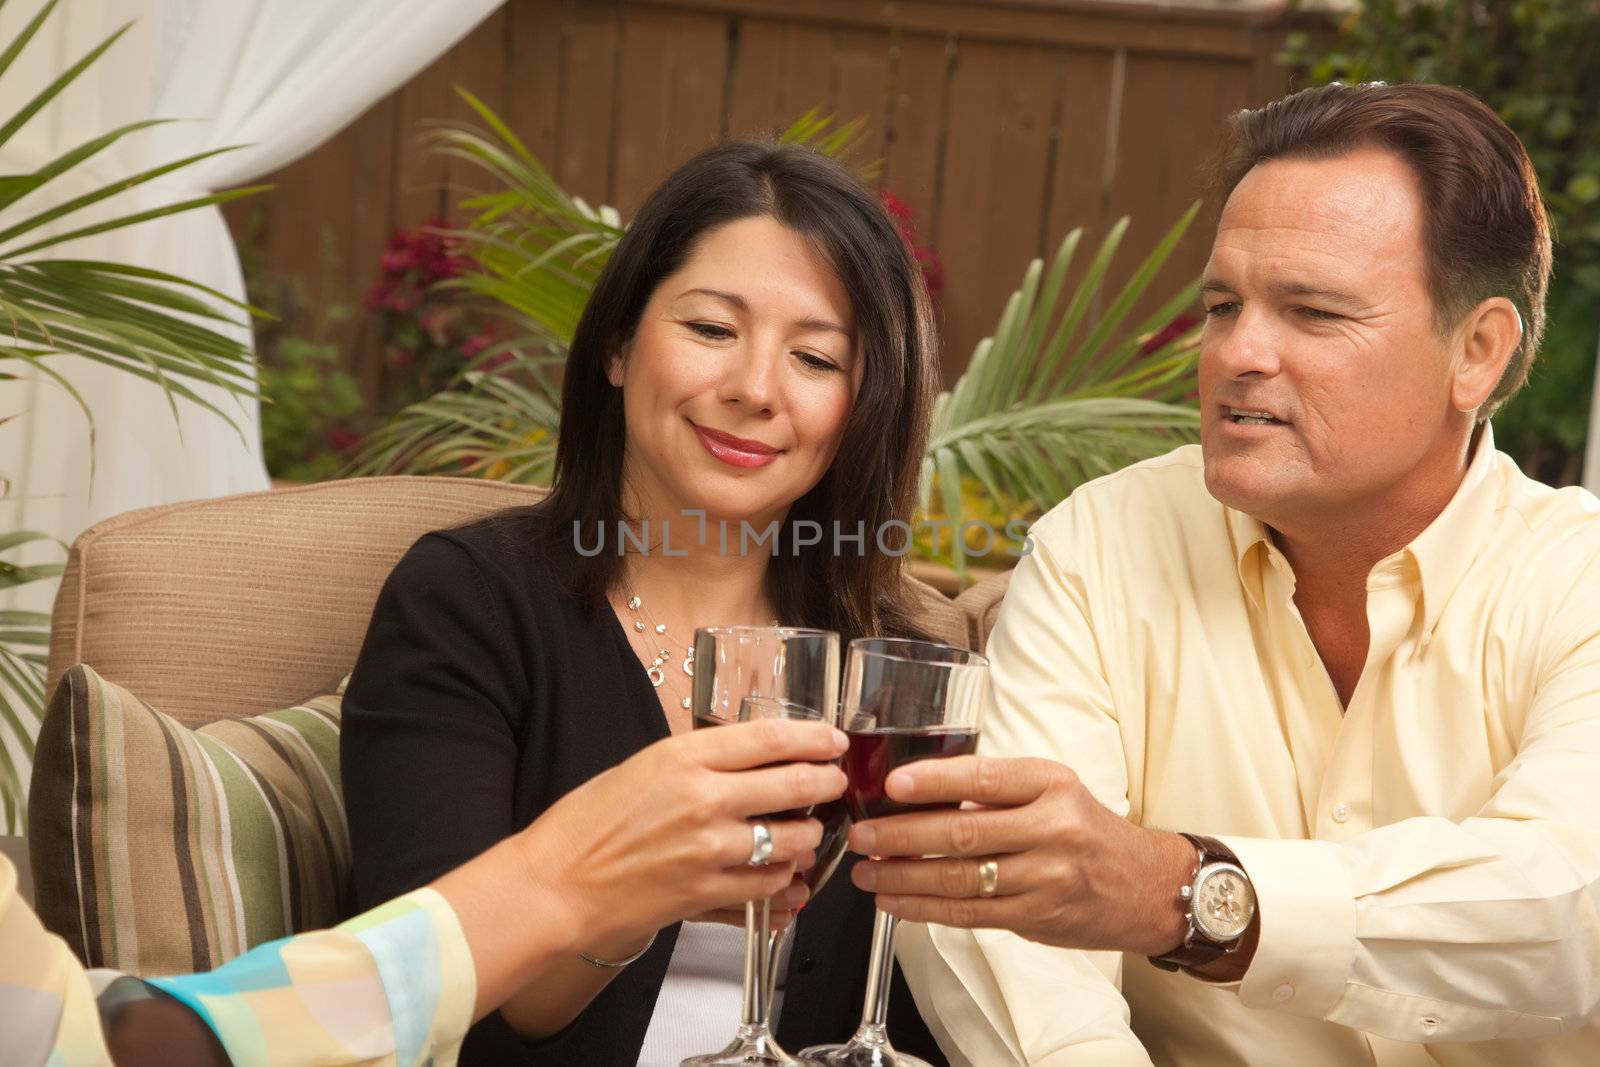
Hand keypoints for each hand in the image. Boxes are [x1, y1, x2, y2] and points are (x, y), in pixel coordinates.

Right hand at [515, 718, 847, 955]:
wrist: (553, 885)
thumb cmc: (586, 826)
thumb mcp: (642, 768)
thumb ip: (697, 762)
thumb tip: (749, 759)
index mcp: (683, 757)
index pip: (771, 739)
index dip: (814, 737)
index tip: (832, 739)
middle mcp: (703, 799)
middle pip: (796, 784)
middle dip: (827, 782)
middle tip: (834, 781)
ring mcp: (709, 850)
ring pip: (793, 839)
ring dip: (810, 836)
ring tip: (805, 832)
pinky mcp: (707, 893)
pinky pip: (770, 885)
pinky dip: (784, 879)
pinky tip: (781, 873)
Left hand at [847, 755, 1192, 954]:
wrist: (1146, 886)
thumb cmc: (1088, 831)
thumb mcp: (1053, 790)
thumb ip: (996, 792)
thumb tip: (922, 797)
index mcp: (1051, 785)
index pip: (984, 779)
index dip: (934, 781)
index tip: (892, 784)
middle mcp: (1052, 828)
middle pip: (963, 833)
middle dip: (901, 835)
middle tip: (862, 835)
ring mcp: (1045, 877)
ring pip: (960, 879)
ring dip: (903, 877)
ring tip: (868, 871)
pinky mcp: (1036, 917)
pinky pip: (969, 914)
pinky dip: (925, 909)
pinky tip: (896, 903)